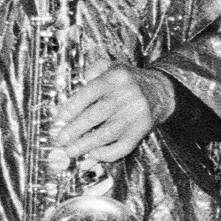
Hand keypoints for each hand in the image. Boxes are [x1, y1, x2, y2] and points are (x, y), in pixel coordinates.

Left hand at [53, 64, 174, 169]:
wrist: (161, 90)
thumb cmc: (128, 80)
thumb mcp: (111, 66)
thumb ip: (91, 73)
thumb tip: (74, 91)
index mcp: (116, 77)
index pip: (91, 92)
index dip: (73, 106)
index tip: (59, 118)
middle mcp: (127, 95)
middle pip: (97, 114)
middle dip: (75, 129)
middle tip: (60, 139)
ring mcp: (136, 114)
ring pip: (108, 133)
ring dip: (86, 144)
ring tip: (70, 151)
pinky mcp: (142, 130)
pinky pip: (124, 146)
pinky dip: (107, 153)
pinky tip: (93, 154)